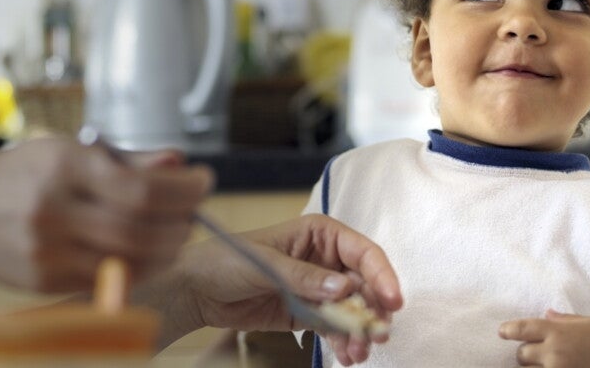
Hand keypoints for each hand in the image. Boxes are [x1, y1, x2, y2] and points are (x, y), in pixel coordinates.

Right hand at [0, 137, 212, 291]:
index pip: (143, 187)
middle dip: (182, 222)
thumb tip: (178, 162)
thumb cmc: (22, 173)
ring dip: (169, 249)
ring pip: (130, 259)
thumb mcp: (72, 151)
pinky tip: (151, 254)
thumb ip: (131, 160)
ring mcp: (47, 249)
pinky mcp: (42, 280)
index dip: (186, 189)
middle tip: (195, 213)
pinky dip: (141, 268)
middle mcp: (55, 208)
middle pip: (142, 227)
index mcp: (66, 166)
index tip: (205, 182)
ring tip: (178, 233)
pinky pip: (107, 279)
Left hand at [150, 214, 401, 362]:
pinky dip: (343, 342)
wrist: (197, 289)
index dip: (381, 274)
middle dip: (373, 310)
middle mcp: (324, 259)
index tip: (392, 300)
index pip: (362, 252)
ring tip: (357, 353)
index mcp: (319, 233)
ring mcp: (317, 288)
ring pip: (352, 310)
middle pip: (363, 284)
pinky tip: (347, 356)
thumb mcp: (265, 263)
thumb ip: (304, 276)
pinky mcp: (306, 312)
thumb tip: (343, 287)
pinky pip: (334, 327)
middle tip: (377, 335)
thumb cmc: (227, 259)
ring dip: (360, 331)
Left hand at [499, 309, 589, 366]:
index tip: (502, 333)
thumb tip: (548, 314)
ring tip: (540, 365)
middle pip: (522, 355)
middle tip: (529, 354)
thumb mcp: (589, 323)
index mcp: (557, 332)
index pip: (521, 329)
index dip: (508, 330)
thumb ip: (565, 320)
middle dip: (524, 355)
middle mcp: (554, 353)